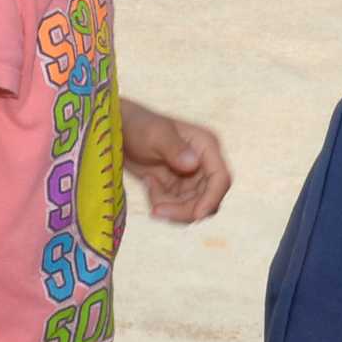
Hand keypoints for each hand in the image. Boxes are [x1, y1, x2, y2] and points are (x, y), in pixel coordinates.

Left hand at [120, 101, 230, 222]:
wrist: (121, 131)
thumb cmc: (138, 125)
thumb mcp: (155, 135)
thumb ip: (174, 149)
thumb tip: (194, 164)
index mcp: (207, 146)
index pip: (220, 179)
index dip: (212, 199)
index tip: (196, 216)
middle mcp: (205, 163)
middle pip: (207, 200)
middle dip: (183, 210)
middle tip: (155, 209)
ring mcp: (193, 177)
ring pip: (192, 208)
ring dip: (169, 206)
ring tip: (149, 184)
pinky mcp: (179, 188)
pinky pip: (177, 207)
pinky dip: (161, 202)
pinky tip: (148, 182)